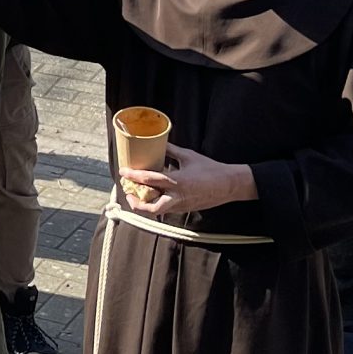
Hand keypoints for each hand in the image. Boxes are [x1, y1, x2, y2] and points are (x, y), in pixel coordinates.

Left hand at [120, 145, 254, 217]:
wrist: (229, 185)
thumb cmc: (210, 169)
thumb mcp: (189, 156)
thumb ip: (171, 150)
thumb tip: (158, 142)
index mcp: (178, 181)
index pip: (150, 180)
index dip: (134, 176)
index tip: (123, 171)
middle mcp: (178, 197)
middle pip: (151, 208)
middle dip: (136, 202)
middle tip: (129, 192)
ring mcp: (182, 206)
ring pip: (157, 210)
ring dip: (145, 204)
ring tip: (138, 193)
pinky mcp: (185, 209)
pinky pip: (166, 209)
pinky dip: (156, 203)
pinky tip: (153, 194)